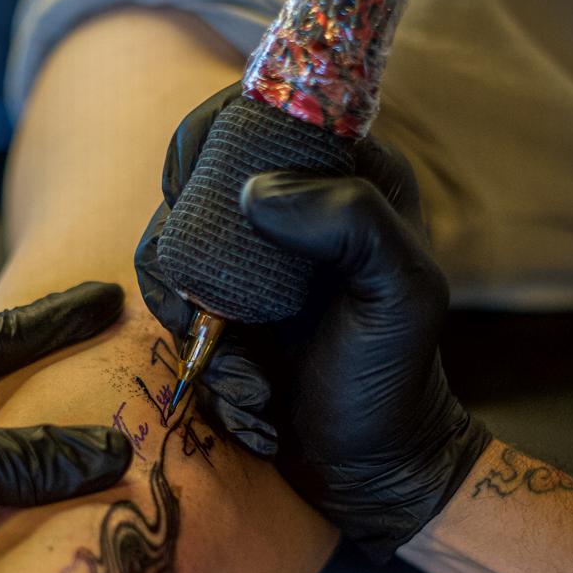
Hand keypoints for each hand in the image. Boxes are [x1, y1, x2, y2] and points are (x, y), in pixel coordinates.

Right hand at [135, 85, 490, 560]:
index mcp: (346, 177)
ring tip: (249, 381)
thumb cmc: (391, 380)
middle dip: (185, 251)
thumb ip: (351, 221)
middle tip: (205, 314)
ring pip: (174, 250)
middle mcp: (294, 209)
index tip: (191, 193)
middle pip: (195, 179)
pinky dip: (201, 358)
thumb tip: (253, 191)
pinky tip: (251, 398)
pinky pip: (177, 307)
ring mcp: (254, 262)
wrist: (367, 465)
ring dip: (193, 322)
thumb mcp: (398, 294)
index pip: (260, 108)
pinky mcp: (225, 308)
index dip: (210, 134)